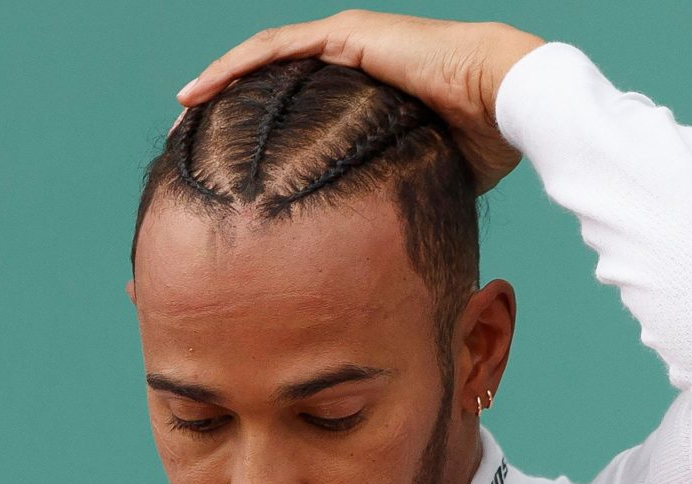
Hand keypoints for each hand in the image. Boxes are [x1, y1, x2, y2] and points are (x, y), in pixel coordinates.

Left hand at [177, 10, 544, 192]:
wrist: (508, 99)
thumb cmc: (484, 141)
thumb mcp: (433, 173)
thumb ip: (406, 192)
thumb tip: (394, 240)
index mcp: (372, 93)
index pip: (309, 111)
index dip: (273, 133)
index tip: (244, 167)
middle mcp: (355, 61)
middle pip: (279, 83)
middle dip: (236, 110)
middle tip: (197, 141)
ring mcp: (348, 42)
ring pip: (267, 61)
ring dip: (222, 85)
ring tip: (183, 111)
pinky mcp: (346, 35)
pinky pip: (274, 50)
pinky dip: (233, 68)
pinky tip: (198, 92)